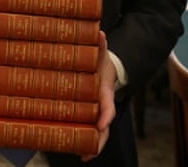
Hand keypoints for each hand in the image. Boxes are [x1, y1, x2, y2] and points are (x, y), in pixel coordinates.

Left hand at [81, 31, 116, 161]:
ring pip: (98, 132)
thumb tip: (99, 33)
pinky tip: (78, 152)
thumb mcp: (101, 53)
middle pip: (105, 126)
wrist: (107, 69)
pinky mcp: (90, 114)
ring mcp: (98, 112)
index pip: (109, 106)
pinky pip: (89, 130)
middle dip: (99, 139)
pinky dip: (85, 141)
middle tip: (90, 151)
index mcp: (106, 92)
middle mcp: (103, 105)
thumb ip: (101, 44)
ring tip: (83, 156)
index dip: (106, 116)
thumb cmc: (102, 62)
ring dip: (93, 145)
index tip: (102, 124)